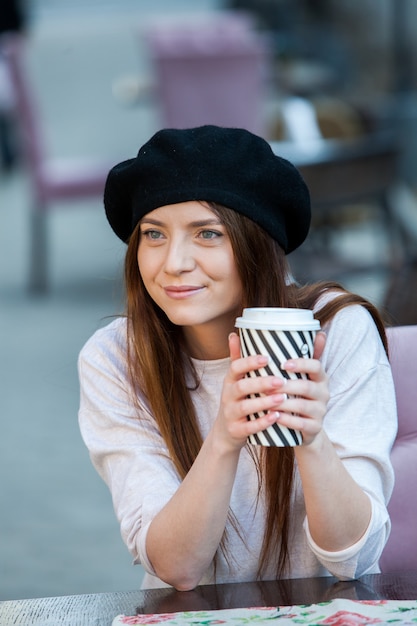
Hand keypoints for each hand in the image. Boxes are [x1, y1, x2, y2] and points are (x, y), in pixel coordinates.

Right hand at [213, 333, 290, 451]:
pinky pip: (248, 427)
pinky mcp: (236, 430)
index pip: (235, 367)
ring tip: (282, 398)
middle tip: (281, 380)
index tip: (266, 358)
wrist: (226, 433)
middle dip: (261, 383)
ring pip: (245, 407)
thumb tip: (235, 333)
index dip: (250, 362)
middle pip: (241, 387)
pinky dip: (262, 423)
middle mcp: (228, 396)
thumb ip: (238, 358)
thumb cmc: (238, 401)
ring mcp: (230, 414)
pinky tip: (276, 418)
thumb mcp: (235, 380)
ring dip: (264, 402)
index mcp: (230, 380)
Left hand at [277, 331, 328, 445]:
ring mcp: (321, 411)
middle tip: (267, 385)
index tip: (283, 363)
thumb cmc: (295, 394)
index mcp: (320, 377)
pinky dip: (287, 421)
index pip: (316, 366)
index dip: (301, 364)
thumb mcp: (298, 375)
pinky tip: (273, 417)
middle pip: (307, 387)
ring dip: (284, 403)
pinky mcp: (315, 428)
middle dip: (286, 386)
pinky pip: (302, 424)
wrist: (303, 427)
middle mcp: (324, 393)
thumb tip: (299, 330)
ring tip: (266, 400)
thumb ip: (297, 354)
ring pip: (303, 406)